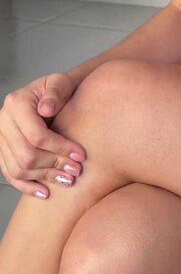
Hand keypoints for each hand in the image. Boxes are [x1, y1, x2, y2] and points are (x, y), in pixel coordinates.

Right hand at [0, 72, 86, 197]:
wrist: (54, 95)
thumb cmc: (60, 89)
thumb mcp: (61, 82)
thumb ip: (56, 92)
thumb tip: (46, 109)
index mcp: (16, 103)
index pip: (36, 135)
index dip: (60, 148)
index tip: (80, 155)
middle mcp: (3, 121)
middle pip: (26, 155)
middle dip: (53, 165)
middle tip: (76, 170)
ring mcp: (1, 138)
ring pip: (18, 169)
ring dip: (44, 178)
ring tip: (67, 179)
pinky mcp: (3, 151)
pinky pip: (10, 174)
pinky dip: (27, 186)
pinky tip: (45, 191)